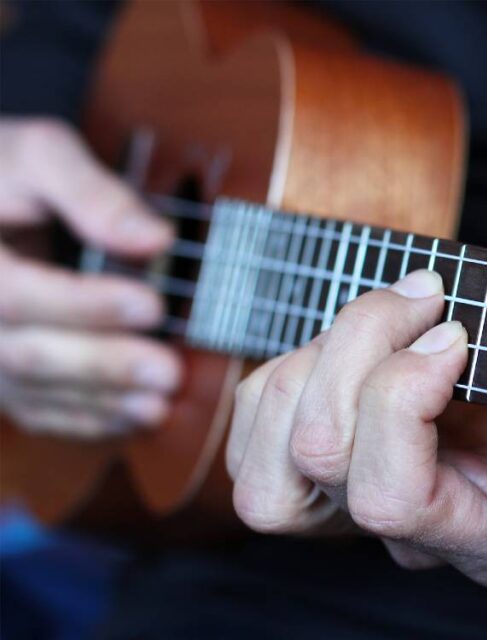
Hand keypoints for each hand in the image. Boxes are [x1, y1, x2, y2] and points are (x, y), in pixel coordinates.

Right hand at [0, 118, 181, 436]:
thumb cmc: (6, 172)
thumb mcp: (39, 155)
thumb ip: (90, 192)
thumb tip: (158, 239)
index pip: (17, 295)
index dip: (87, 305)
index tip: (154, 305)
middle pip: (25, 354)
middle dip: (103, 365)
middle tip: (168, 371)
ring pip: (32, 391)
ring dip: (101, 403)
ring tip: (160, 404)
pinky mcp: (0, 376)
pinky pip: (36, 410)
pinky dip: (86, 420)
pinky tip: (136, 418)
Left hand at [228, 206, 486, 584]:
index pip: (392, 498)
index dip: (402, 399)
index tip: (455, 334)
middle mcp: (411, 537)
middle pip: (321, 457)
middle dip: (360, 348)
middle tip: (427, 293)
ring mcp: (358, 513)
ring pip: (269, 455)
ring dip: (320, 357)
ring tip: (389, 317)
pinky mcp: (320, 476)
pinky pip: (259, 429)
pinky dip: (291, 367)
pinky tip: (357, 342)